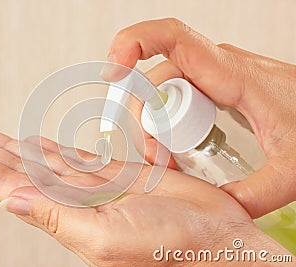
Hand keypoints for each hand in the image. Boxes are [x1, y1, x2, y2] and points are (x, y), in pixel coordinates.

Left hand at [0, 128, 288, 265]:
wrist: (212, 235)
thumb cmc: (167, 244)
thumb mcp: (104, 237)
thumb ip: (55, 218)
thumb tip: (10, 200)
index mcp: (64, 217)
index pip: (8, 188)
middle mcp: (72, 201)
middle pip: (16, 171)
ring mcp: (92, 186)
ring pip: (40, 161)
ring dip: (10, 148)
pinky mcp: (114, 174)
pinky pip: (73, 156)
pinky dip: (51, 148)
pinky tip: (35, 143)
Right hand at [100, 18, 295, 217]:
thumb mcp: (291, 169)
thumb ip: (253, 195)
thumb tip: (216, 211)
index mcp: (230, 74)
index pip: (171, 38)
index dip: (133, 43)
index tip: (113, 71)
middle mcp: (214, 67)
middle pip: (154, 81)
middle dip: (145, 121)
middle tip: (159, 161)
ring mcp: (210, 75)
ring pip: (159, 90)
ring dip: (153, 125)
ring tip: (169, 159)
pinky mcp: (210, 84)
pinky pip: (172, 95)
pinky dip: (163, 121)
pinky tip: (174, 146)